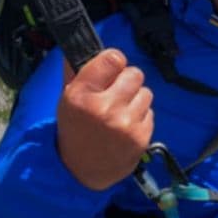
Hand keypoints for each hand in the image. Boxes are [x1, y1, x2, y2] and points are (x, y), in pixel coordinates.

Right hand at [57, 49, 153, 190]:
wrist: (80, 172)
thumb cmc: (74, 130)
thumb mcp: (67, 100)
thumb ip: (76, 71)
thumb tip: (83, 45)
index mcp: (81, 95)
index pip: (113, 58)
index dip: (113, 62)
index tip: (110, 70)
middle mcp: (104, 108)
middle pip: (134, 73)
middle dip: (126, 81)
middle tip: (115, 93)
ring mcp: (125, 123)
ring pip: (146, 92)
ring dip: (135, 99)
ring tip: (119, 112)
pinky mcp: (141, 137)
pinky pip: (150, 112)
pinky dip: (140, 117)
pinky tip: (125, 127)